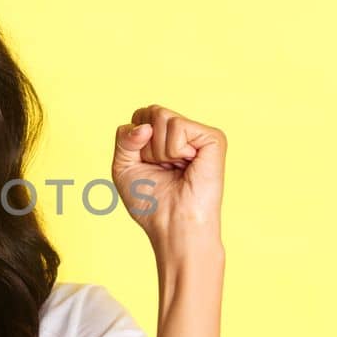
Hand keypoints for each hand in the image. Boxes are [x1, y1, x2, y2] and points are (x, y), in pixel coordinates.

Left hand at [110, 105, 226, 250]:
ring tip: (175, 169)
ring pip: (161, 116)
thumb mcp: (123, 166)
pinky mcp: (213, 138)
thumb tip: (146, 126)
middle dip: (144, 145)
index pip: (138, 116)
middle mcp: (182, 132)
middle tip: (161, 168)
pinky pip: (178, 125)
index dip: (133, 141)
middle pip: (148, 112)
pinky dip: (174, 149)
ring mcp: (198, 134)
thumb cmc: (150, 202)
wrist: (172, 224)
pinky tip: (187, 165)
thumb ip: (124, 138)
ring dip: (158, 150)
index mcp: (164, 137)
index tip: (145, 166)